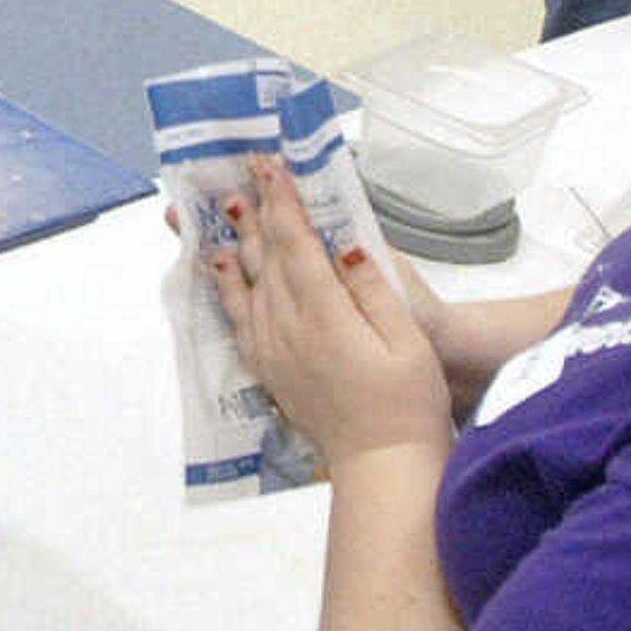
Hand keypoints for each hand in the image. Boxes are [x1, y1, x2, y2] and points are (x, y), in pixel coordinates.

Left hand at [204, 159, 451, 465]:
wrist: (382, 464)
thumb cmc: (408, 402)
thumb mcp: (406, 341)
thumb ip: (372, 289)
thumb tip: (344, 246)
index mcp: (326, 316)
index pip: (296, 244)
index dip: (282, 201)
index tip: (270, 166)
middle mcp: (289, 329)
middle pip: (266, 258)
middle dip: (257, 211)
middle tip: (244, 174)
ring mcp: (274, 351)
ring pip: (247, 283)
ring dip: (237, 242)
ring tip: (225, 209)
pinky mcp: (270, 369)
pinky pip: (239, 318)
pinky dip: (227, 287)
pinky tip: (221, 270)